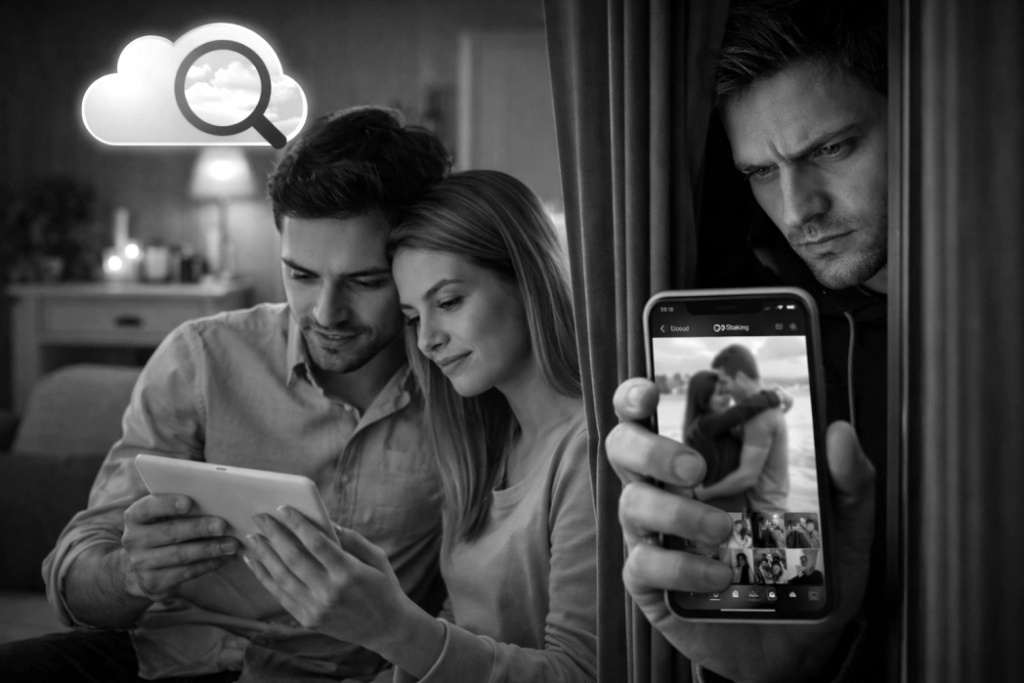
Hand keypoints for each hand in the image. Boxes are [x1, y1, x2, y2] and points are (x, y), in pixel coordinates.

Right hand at [120, 494, 239, 601]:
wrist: (144, 566)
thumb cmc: (164, 530)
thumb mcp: (163, 517)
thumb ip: (182, 508)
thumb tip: (219, 503)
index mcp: (135, 517)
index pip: (148, 507)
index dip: (168, 504)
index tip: (190, 502)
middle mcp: (133, 540)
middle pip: (169, 533)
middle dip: (198, 528)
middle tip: (223, 525)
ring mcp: (141, 564)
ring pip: (180, 555)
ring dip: (209, 549)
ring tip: (232, 544)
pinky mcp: (154, 583)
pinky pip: (186, 573)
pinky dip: (209, 564)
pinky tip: (226, 557)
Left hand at [243, 508, 431, 655]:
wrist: (386, 629)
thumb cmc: (383, 586)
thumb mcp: (377, 558)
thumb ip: (352, 539)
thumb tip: (326, 522)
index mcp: (349, 573)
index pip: (316, 543)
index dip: (297, 524)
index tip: (283, 508)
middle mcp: (330, 592)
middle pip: (294, 558)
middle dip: (274, 535)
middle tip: (259, 517)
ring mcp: (317, 609)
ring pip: (283, 578)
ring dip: (265, 555)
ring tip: (253, 537)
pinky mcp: (308, 620)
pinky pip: (281, 596)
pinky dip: (265, 578)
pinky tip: (256, 563)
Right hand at [607, 378, 874, 682]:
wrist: (794, 647)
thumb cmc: (806, 574)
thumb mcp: (842, 527)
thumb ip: (848, 480)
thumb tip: (839, 430)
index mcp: (703, 462)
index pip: (652, 415)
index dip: (636, 396)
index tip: (651, 392)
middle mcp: (667, 491)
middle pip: (624, 447)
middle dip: (651, 448)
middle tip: (696, 469)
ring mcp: (653, 536)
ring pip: (631, 502)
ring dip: (675, 513)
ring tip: (723, 530)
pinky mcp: (648, 582)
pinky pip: (644, 563)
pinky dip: (679, 566)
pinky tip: (716, 576)